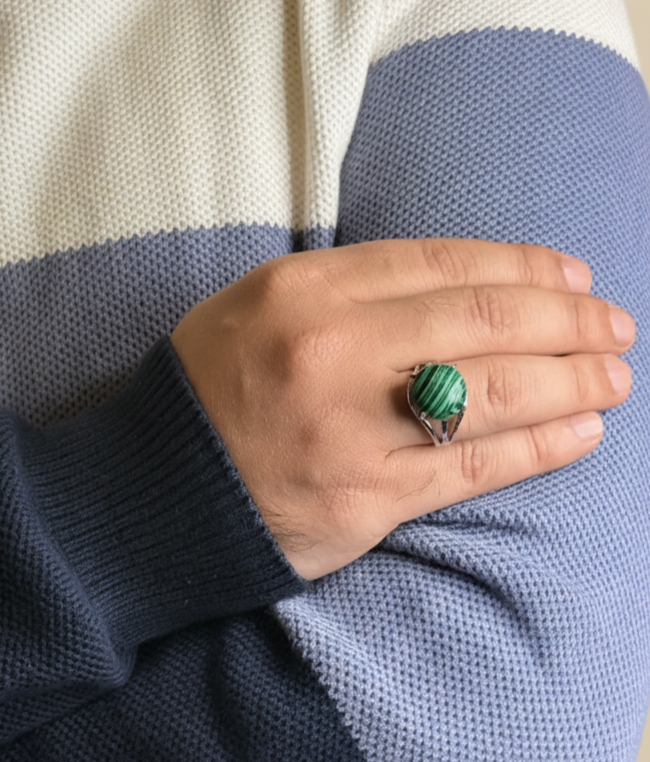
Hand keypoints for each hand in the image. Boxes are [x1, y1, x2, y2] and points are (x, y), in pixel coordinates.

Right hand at [170, 240, 633, 579]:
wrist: (156, 490)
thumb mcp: (258, 306)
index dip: (523, 267)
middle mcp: (333, 350)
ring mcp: (354, 427)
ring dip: (572, 380)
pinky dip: (538, 446)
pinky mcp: (369, 497)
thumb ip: (349, 287)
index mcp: (304, 289)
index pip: (443, 264)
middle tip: (614, 324)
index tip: (571, 275)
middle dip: (568, 320)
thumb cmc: (211, 390)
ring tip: (615, 375)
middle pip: (485, 322)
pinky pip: (473, 467)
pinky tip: (582, 432)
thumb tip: (457, 286)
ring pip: (494, 394)